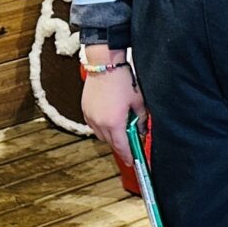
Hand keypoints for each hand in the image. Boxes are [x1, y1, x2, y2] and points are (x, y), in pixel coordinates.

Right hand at [79, 50, 145, 165]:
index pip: (122, 147)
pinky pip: (94, 125)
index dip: (128, 156)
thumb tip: (142, 129)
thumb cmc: (122, 80)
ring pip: (101, 135)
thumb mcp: (138, 101)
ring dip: (111, 136)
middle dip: (121, 146)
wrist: (105, 65)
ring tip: (121, 128)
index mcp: (114, 123)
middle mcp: (100, 122)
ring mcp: (90, 116)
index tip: (132, 161)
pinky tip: (110, 120)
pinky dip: (102, 127)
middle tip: (130, 144)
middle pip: (111, 143)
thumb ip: (141, 119)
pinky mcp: (85, 110)